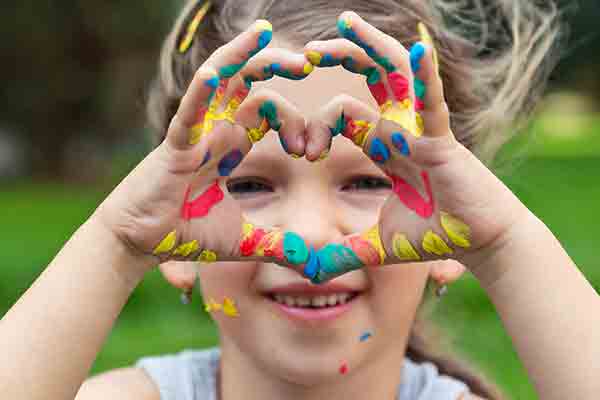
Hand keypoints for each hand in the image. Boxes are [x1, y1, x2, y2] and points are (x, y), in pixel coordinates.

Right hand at [95, 20, 314, 277]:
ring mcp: (194, 133)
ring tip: (267, 34)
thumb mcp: (245, 240)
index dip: (295, 122)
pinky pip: (188, 112)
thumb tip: (315, 261)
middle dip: (276, 66)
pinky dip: (200, 92)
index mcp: (232, 143)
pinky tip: (217, 72)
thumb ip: (280, 245)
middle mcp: (215, 129)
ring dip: (242, 55)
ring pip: (218, 80)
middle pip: (247, 82)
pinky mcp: (174, 146)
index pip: (269, 111)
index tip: (310, 152)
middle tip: (310, 62)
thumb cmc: (186, 232)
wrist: (142, 244)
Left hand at [299, 12, 529, 282]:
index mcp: (382, 146)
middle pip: (369, 78)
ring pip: (395, 75)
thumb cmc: (433, 237)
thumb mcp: (377, 245)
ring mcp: (420, 130)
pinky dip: (425, 76)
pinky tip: (417, 47)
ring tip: (344, 23)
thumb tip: (310, 272)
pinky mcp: (442, 141)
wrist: (477, 243)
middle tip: (305, 52)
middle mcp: (399, 129)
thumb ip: (343, 253)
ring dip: (370, 47)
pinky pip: (432, 103)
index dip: (316, 126)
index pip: (342, 115)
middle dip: (340, 58)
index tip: (302, 152)